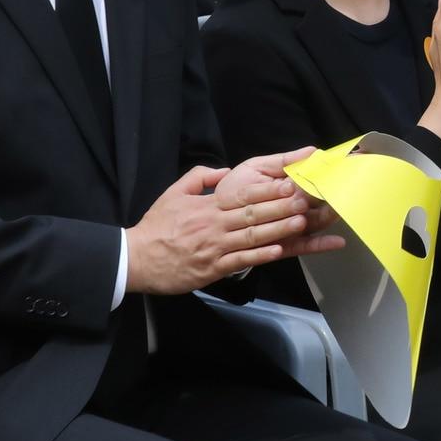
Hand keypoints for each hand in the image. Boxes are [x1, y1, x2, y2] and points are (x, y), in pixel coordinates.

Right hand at [126, 153, 343, 294]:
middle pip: (252, 214)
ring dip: (278, 229)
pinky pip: (241, 261)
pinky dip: (260, 256)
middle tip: (304, 200)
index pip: (242, 195)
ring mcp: (215, 248)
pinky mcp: (213, 269)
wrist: (136, 259)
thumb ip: (200, 177)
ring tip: (301, 222)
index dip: (267, 190)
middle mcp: (214, 225)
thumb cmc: (157, 225)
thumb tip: (225, 171)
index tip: (287, 184)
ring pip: (252, 237)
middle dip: (280, 207)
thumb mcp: (174, 192)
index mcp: (207, 206)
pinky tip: (279, 250)